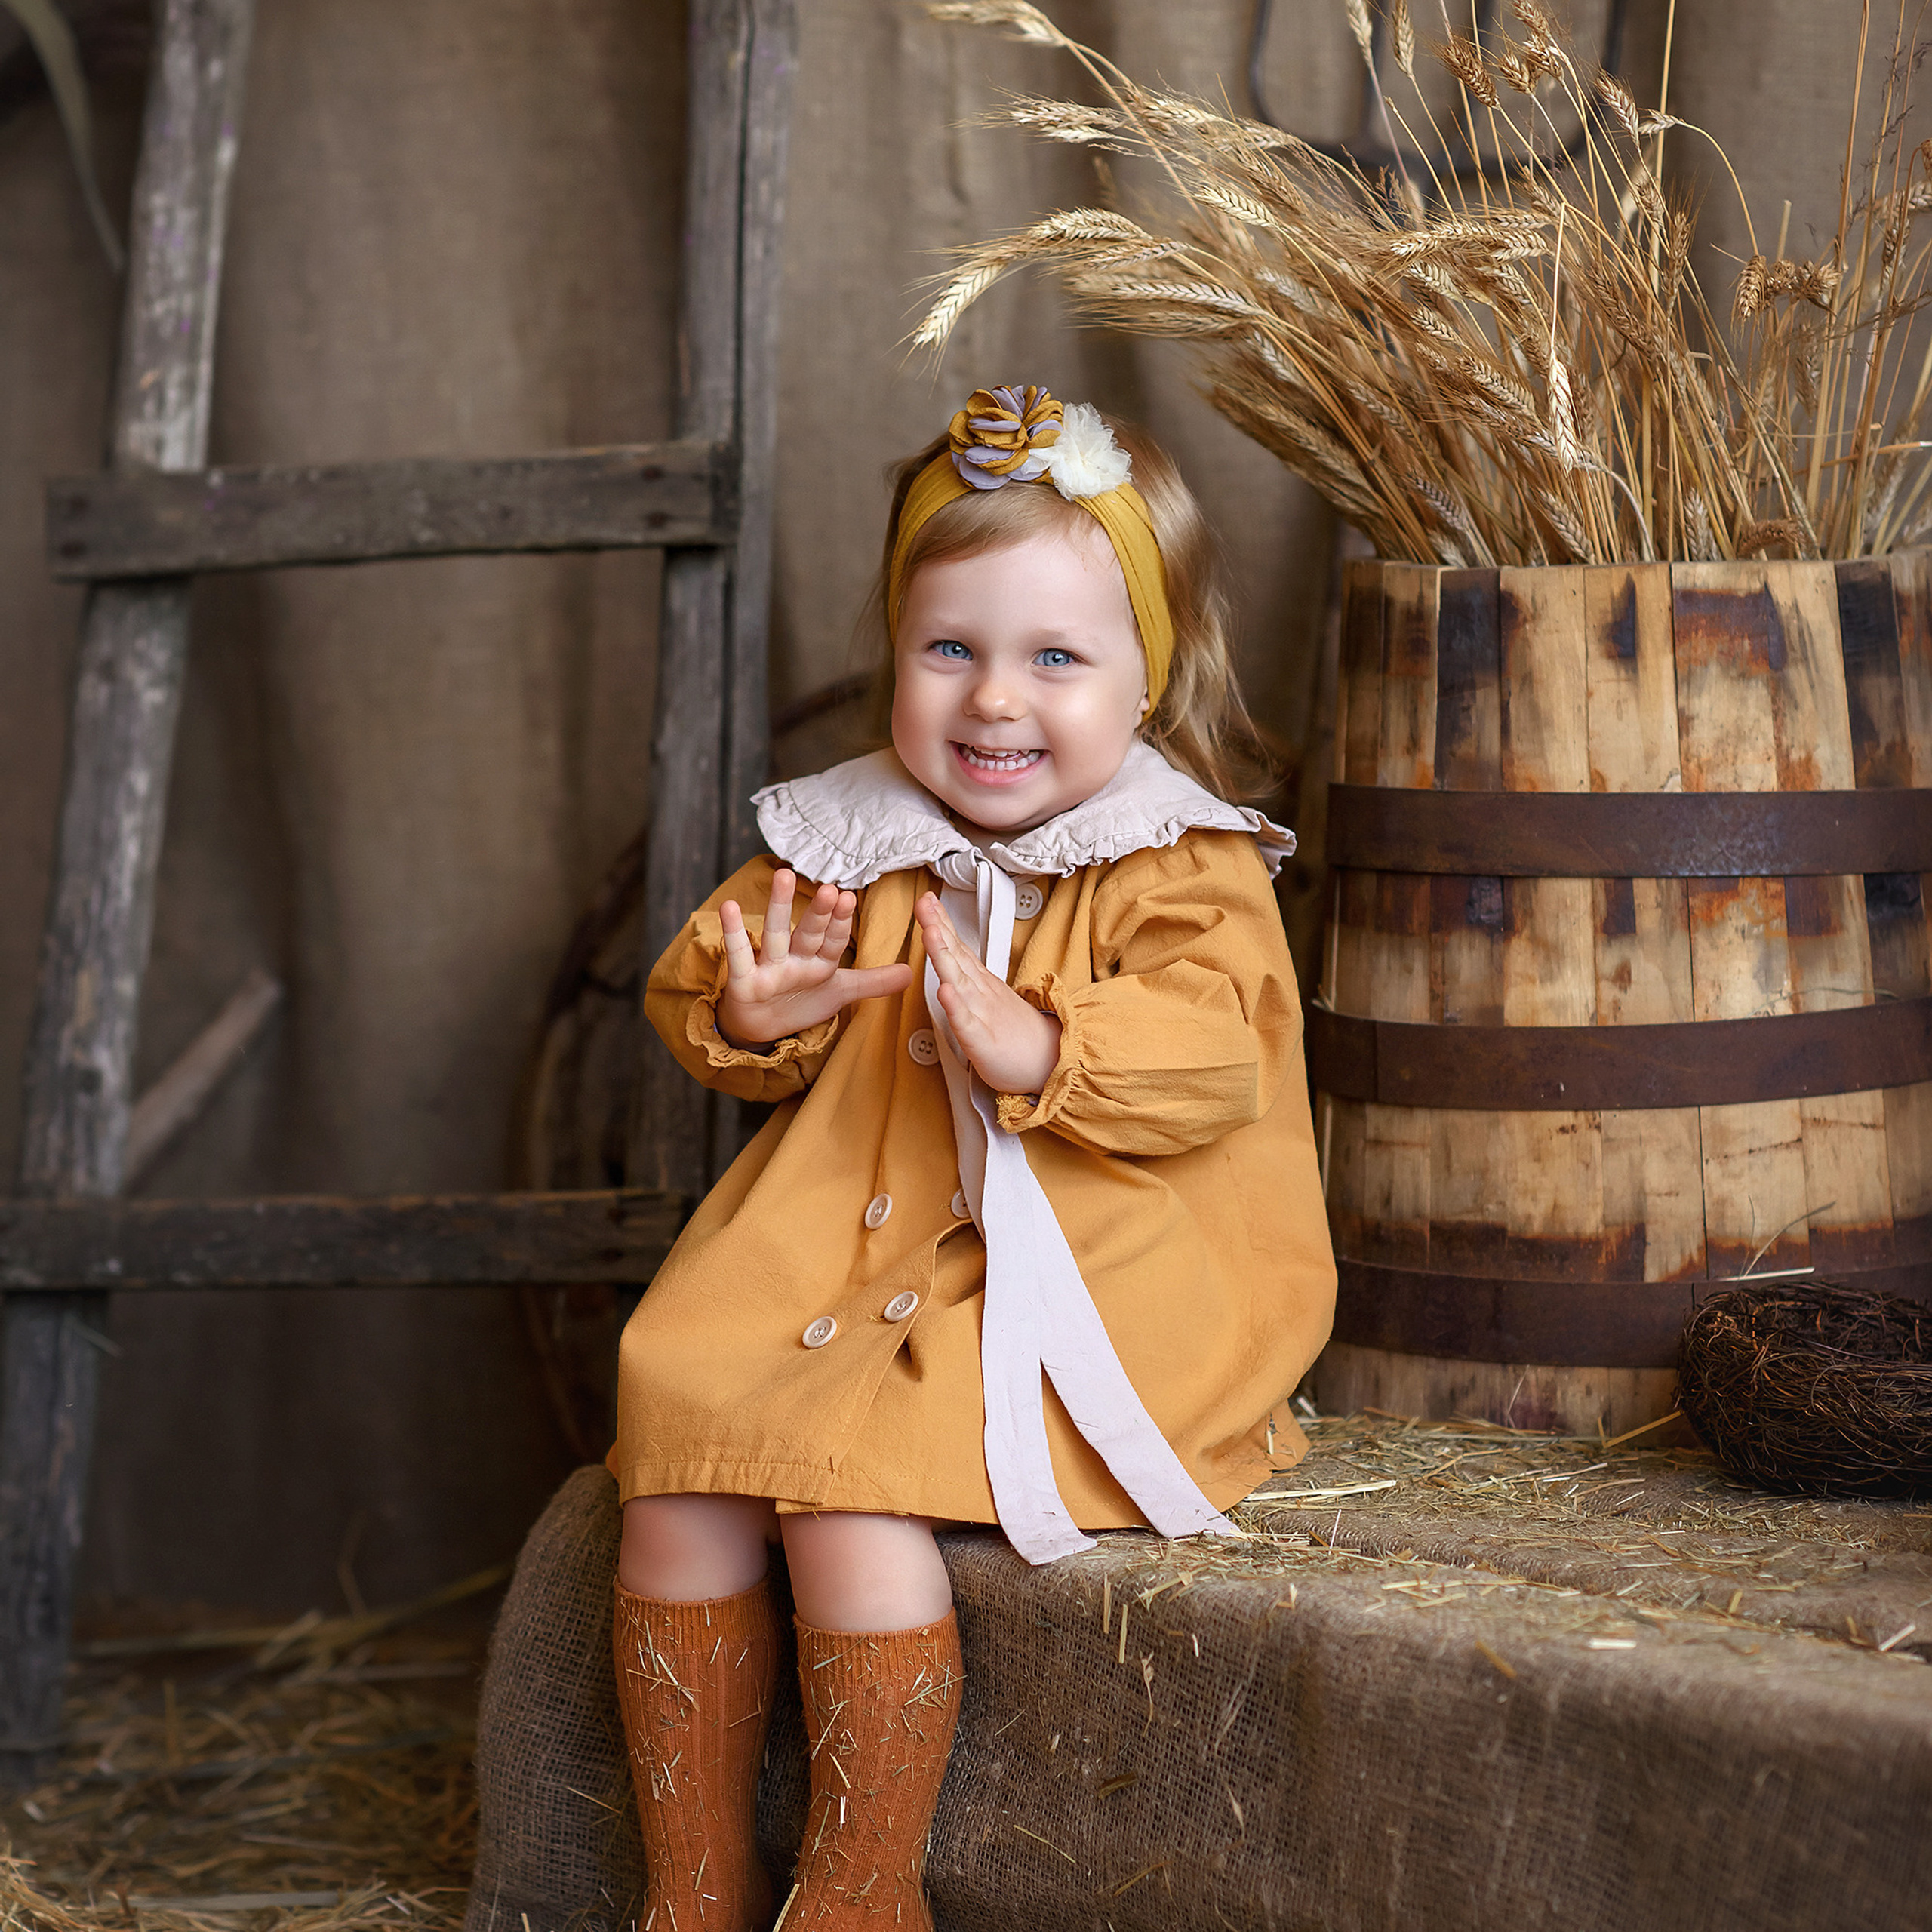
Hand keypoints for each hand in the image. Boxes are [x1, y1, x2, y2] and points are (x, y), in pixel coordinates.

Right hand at [717, 869, 912, 1045]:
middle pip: (809, 932)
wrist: (761, 1027)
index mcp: (820, 962)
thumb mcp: (840, 993)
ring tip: (783, 875)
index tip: (849, 898)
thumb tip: (913, 974)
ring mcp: (770, 967)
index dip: (841, 922)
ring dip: (778, 906)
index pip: (833, 940)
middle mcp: (795, 959)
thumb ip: (874, 982)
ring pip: (776, 934)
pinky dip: (734, 933)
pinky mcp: (744, 979)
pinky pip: (739, 955)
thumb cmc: (800, 1002)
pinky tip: (729, 907)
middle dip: (819, 912)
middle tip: (831, 888)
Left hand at [916, 892, 1062, 1093]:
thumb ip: (970, 977)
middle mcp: (980, 992)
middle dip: (938, 927)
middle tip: (925, 903)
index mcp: (980, 982)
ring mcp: (982, 1013)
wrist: (1049, 1062)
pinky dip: (954, 1007)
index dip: (941, 922)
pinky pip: (966, 1023)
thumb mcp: (990, 998)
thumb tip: (953, 956)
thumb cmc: (1017, 1034)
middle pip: (955, 955)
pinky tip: (945, 992)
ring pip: (959, 981)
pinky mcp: (982, 1040)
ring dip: (943, 956)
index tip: (928, 899)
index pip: (958, 947)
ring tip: (931, 932)